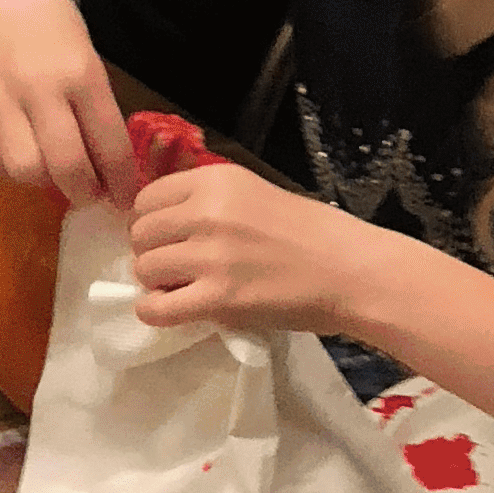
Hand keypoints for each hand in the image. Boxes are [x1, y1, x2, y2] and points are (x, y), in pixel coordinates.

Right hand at [0, 0, 134, 205]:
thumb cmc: (47, 16)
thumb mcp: (85, 52)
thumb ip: (93, 105)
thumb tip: (105, 162)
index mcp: (80, 72)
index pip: (109, 143)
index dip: (123, 182)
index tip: (126, 199)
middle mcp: (40, 88)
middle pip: (66, 166)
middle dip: (85, 192)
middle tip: (90, 193)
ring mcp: (0, 99)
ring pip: (24, 170)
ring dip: (43, 183)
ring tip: (51, 173)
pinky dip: (5, 172)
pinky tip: (16, 159)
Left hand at [127, 163, 380, 335]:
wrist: (352, 271)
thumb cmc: (313, 233)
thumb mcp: (256, 193)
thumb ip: (211, 201)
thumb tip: (164, 221)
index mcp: (217, 180)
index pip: (148, 198)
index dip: (151, 221)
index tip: (167, 237)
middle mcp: (208, 211)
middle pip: (141, 234)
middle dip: (151, 252)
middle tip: (175, 267)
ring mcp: (211, 255)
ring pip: (145, 270)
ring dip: (156, 283)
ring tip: (183, 288)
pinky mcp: (218, 297)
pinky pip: (156, 308)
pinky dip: (156, 312)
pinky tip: (174, 310)